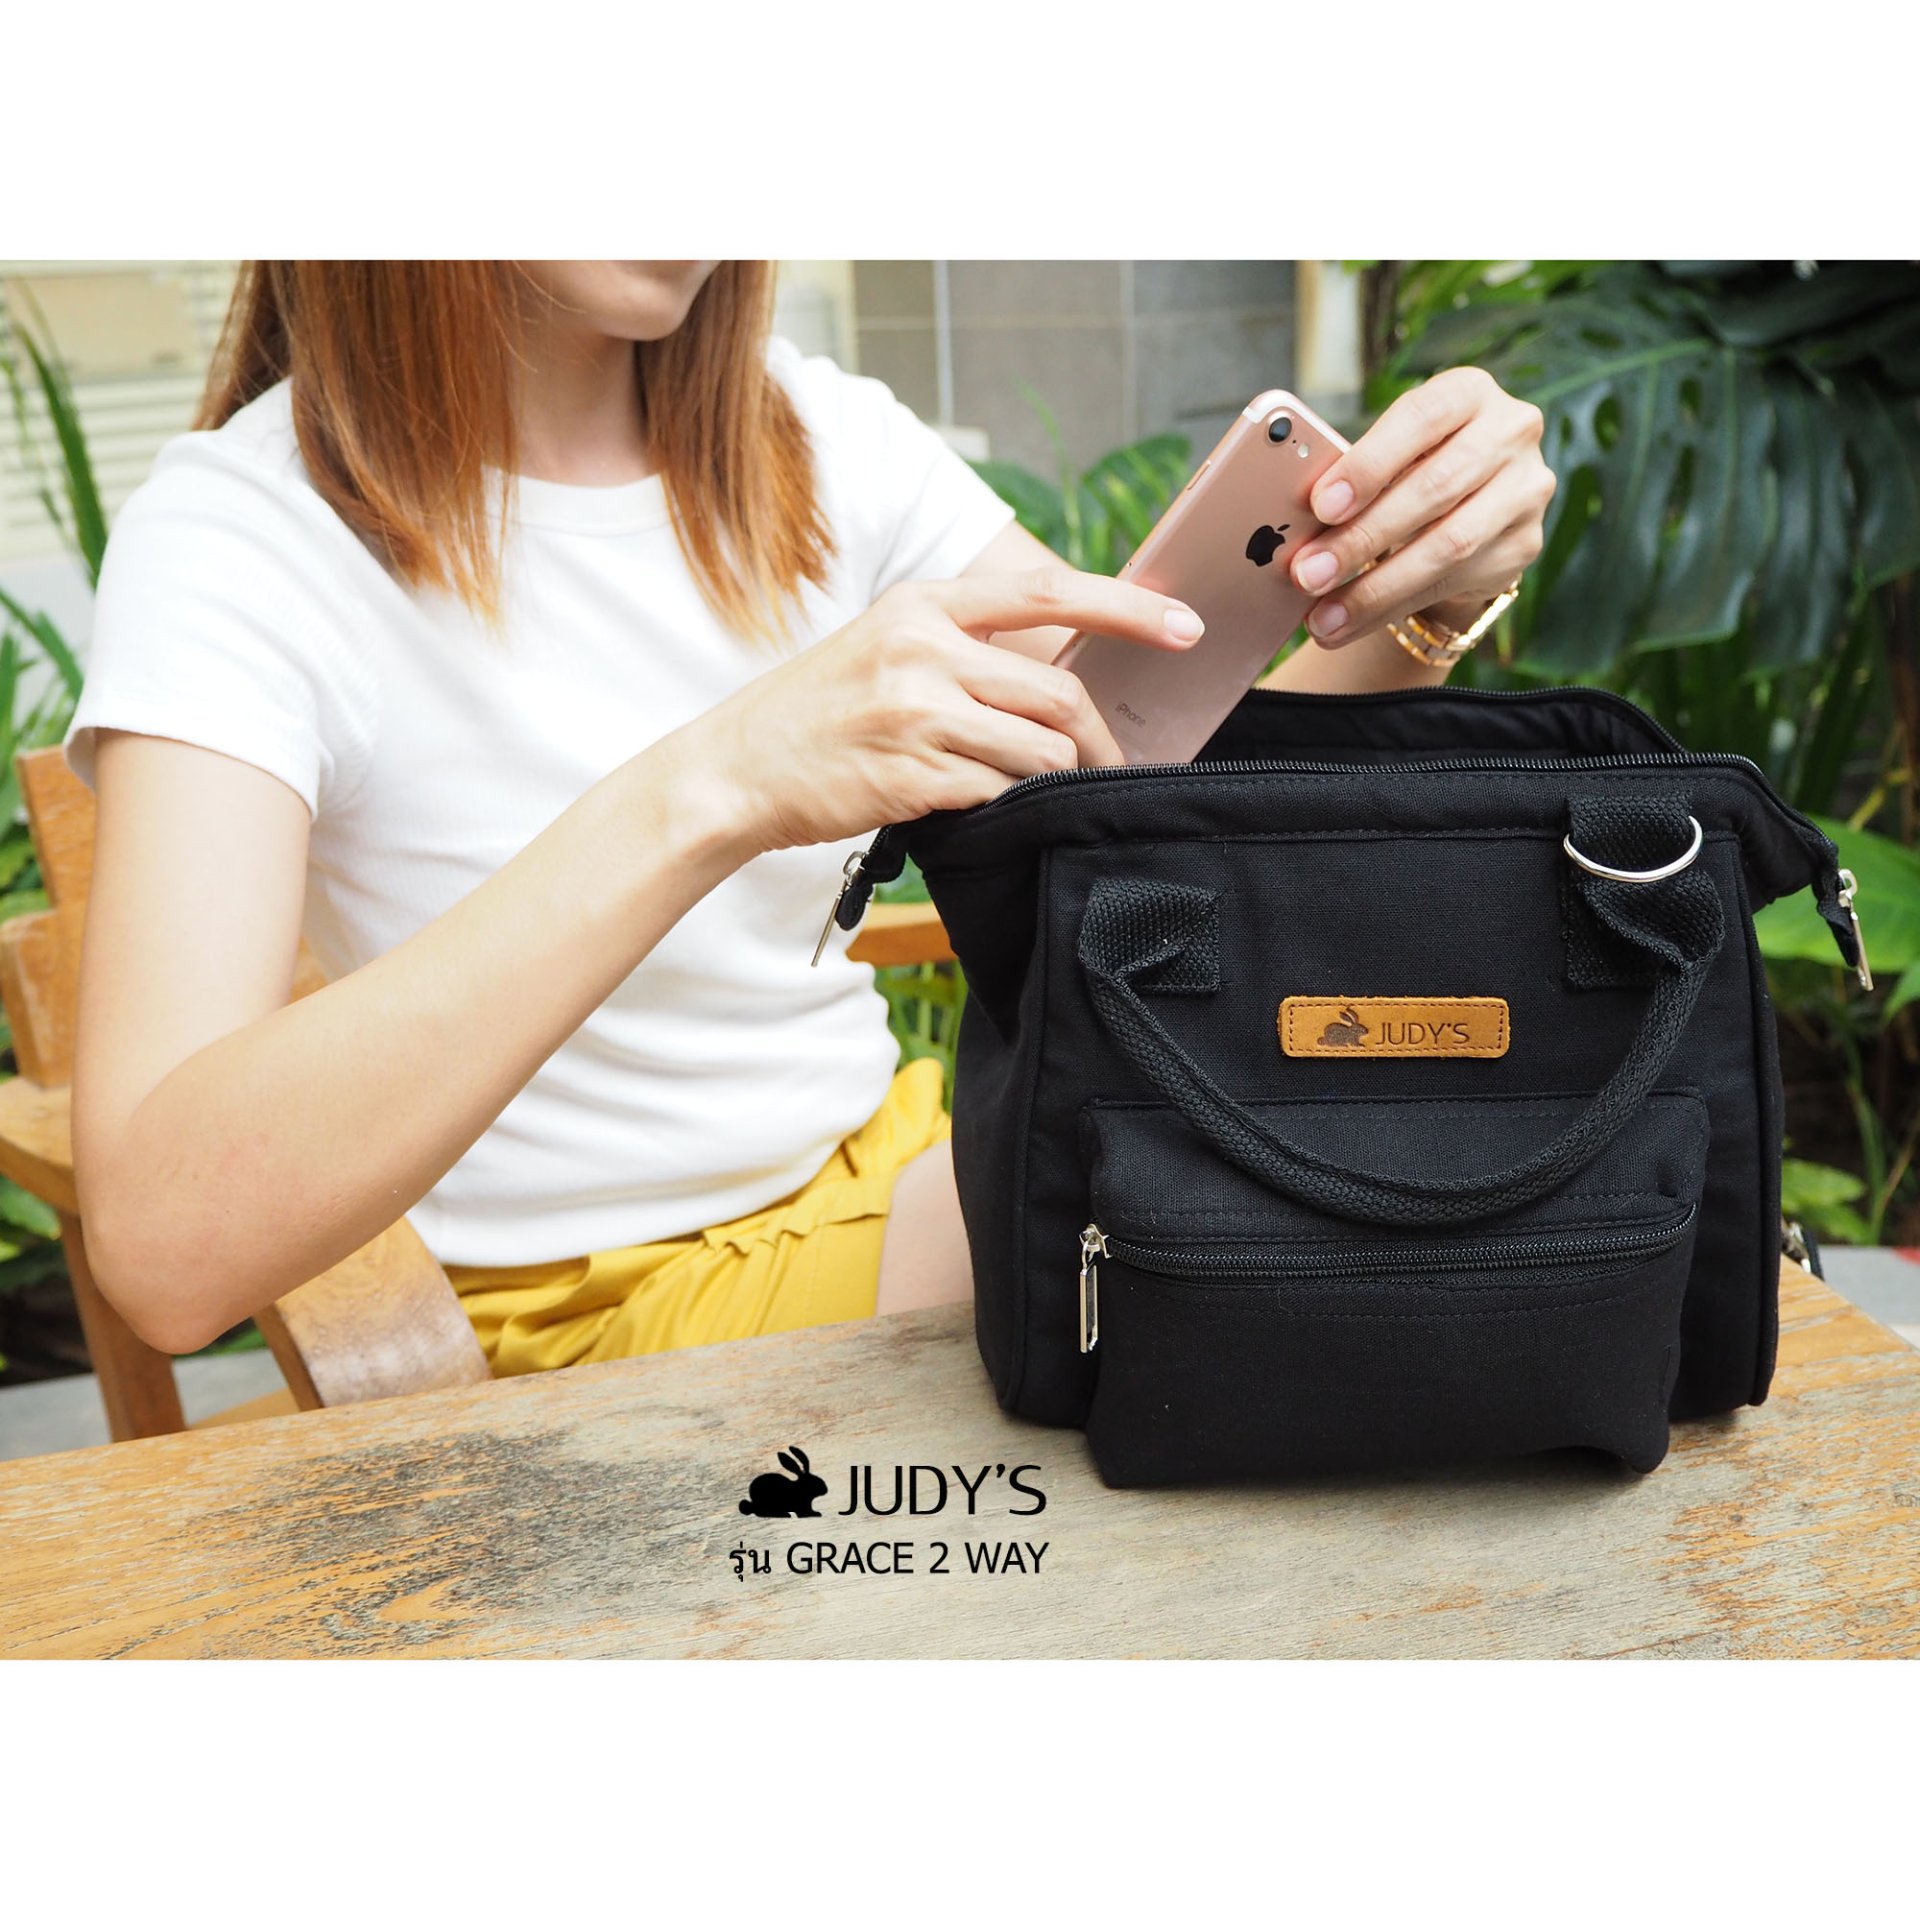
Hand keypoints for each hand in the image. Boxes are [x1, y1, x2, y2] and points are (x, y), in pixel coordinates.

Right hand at [679, 570, 1203, 852]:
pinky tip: (994, 811)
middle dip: (1102, 740)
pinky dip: (1013, 808)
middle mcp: (922, 649)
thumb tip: (1055, 680)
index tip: (1184, 626)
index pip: (1046, 591)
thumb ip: (960, 647)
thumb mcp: (882, 647)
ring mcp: (917, 713)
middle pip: (1058, 692)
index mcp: (922, 604)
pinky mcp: (913, 776)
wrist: (735, 769)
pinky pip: (1000, 795)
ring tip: (1051, 794)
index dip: (1128, 607)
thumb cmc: (817, 713)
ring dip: (1061, 782)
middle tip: (1118, 766)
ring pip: (1040, 753)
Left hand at [1286, 367, 1554, 647]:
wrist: (1465, 510)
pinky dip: (1391, 609)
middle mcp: (1510, 431)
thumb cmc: (1406, 470)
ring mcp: (1526, 489)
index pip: (1420, 419)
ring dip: (1375, 588)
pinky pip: (1452, 583)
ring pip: (1448, 545)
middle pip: (1433, 488)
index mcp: (1466, 391)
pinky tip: (1347, 625)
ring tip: (1323, 617)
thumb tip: (1292, 523)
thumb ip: (1350, 475)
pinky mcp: (1524, 545)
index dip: (1369, 464)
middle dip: (1362, 537)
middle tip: (1307, 574)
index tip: (1320, 505)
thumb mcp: (1384, 457)